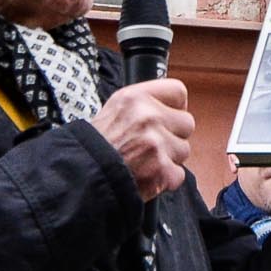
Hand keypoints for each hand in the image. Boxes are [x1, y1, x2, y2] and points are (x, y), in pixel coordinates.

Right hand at [92, 78, 192, 199]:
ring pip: (184, 150)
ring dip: (169, 158)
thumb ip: (144, 105)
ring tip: (145, 160)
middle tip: (152, 144)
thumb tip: (170, 106)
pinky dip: (165, 179)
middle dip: (173, 135)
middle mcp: (147, 117)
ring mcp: (156, 144)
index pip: (178, 91)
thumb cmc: (97, 146)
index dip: (175, 106)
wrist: (83, 174)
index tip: (169, 116)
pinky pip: (178, 174)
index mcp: (136, 98)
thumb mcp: (115, 109)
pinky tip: (147, 175)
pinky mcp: (161, 170)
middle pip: (186, 122)